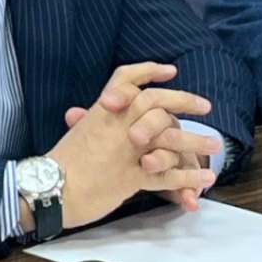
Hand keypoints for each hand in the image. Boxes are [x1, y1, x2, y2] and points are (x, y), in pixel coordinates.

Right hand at [50, 61, 215, 226]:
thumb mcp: (74, 136)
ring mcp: (124, 150)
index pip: (126, 79)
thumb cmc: (58, 166)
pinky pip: (165, 174)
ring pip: (167, 138)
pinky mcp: (130, 177)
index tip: (170, 70)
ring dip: (194, 141)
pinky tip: (201, 178)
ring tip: (213, 145)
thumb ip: (87, 124)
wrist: (48, 191)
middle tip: (204, 106)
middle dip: (183, 101)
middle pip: (155, 102)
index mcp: (100, 113)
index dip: (149, 71)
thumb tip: (81, 115)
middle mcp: (115, 125)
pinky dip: (186, 177)